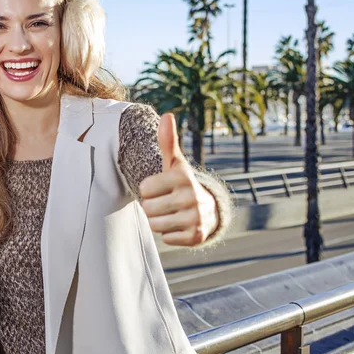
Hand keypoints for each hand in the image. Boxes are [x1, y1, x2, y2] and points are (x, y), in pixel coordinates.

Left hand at [140, 113, 218, 245]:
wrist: (209, 210)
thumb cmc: (182, 183)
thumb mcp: (175, 163)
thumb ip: (167, 141)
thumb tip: (166, 115)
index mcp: (183, 176)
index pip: (144, 188)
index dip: (149, 190)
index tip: (161, 188)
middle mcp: (191, 196)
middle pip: (148, 208)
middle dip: (152, 207)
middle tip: (166, 203)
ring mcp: (196, 217)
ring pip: (155, 224)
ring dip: (159, 221)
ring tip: (171, 213)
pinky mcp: (196, 236)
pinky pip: (166, 238)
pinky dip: (170, 234)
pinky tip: (180, 225)